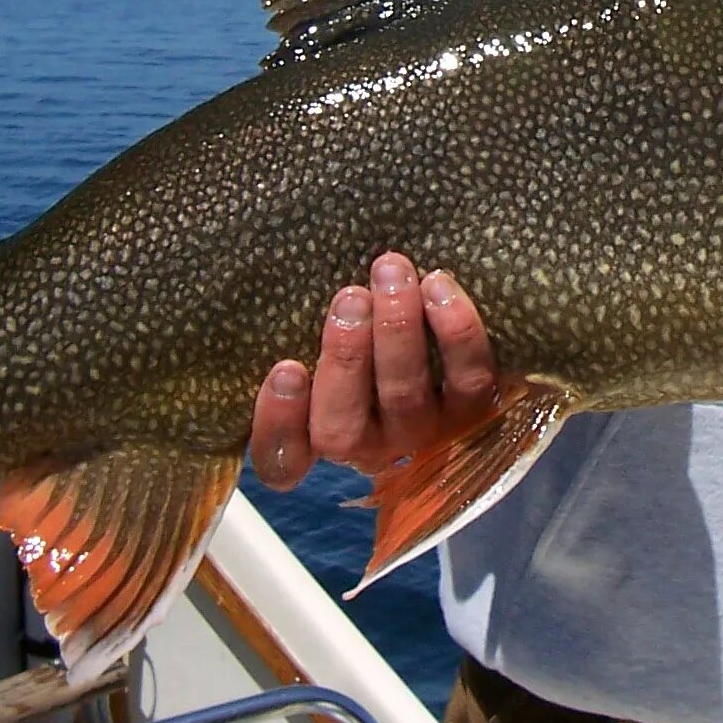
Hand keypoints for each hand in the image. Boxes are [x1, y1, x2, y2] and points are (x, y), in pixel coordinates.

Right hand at [248, 253, 497, 490]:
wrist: (449, 336)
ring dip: (398, 333)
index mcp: (318, 436)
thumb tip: (246, 262)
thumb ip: (296, 323)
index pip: (281, 459)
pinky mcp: (476, 407)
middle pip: (344, 426)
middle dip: (345, 358)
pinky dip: (457, 335)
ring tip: (391, 275)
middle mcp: (369, 446)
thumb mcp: (320, 332)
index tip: (286, 368)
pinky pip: (470, 380)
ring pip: (406, 397)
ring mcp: (423, 431)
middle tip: (350, 298)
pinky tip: (439, 287)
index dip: (278, 422)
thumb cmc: (365, 327)